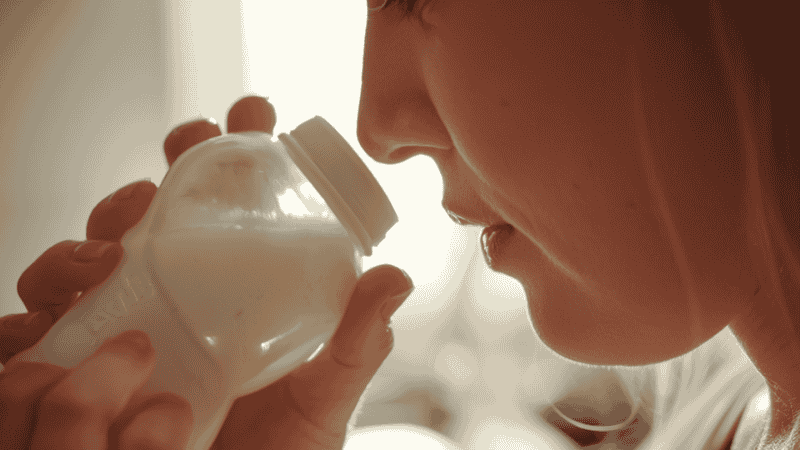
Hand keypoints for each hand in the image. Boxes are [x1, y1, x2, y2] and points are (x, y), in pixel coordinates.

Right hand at [2, 96, 414, 448]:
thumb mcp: (323, 398)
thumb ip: (355, 345)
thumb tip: (396, 277)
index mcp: (235, 289)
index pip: (230, 205)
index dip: (234, 148)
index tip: (250, 112)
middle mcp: (177, 298)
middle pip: (153, 213)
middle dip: (165, 168)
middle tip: (185, 149)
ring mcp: (128, 328)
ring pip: (87, 256)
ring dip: (93, 232)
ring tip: (114, 245)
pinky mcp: (86, 369)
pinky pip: (44, 329)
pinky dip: (34, 312)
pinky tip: (54, 313)